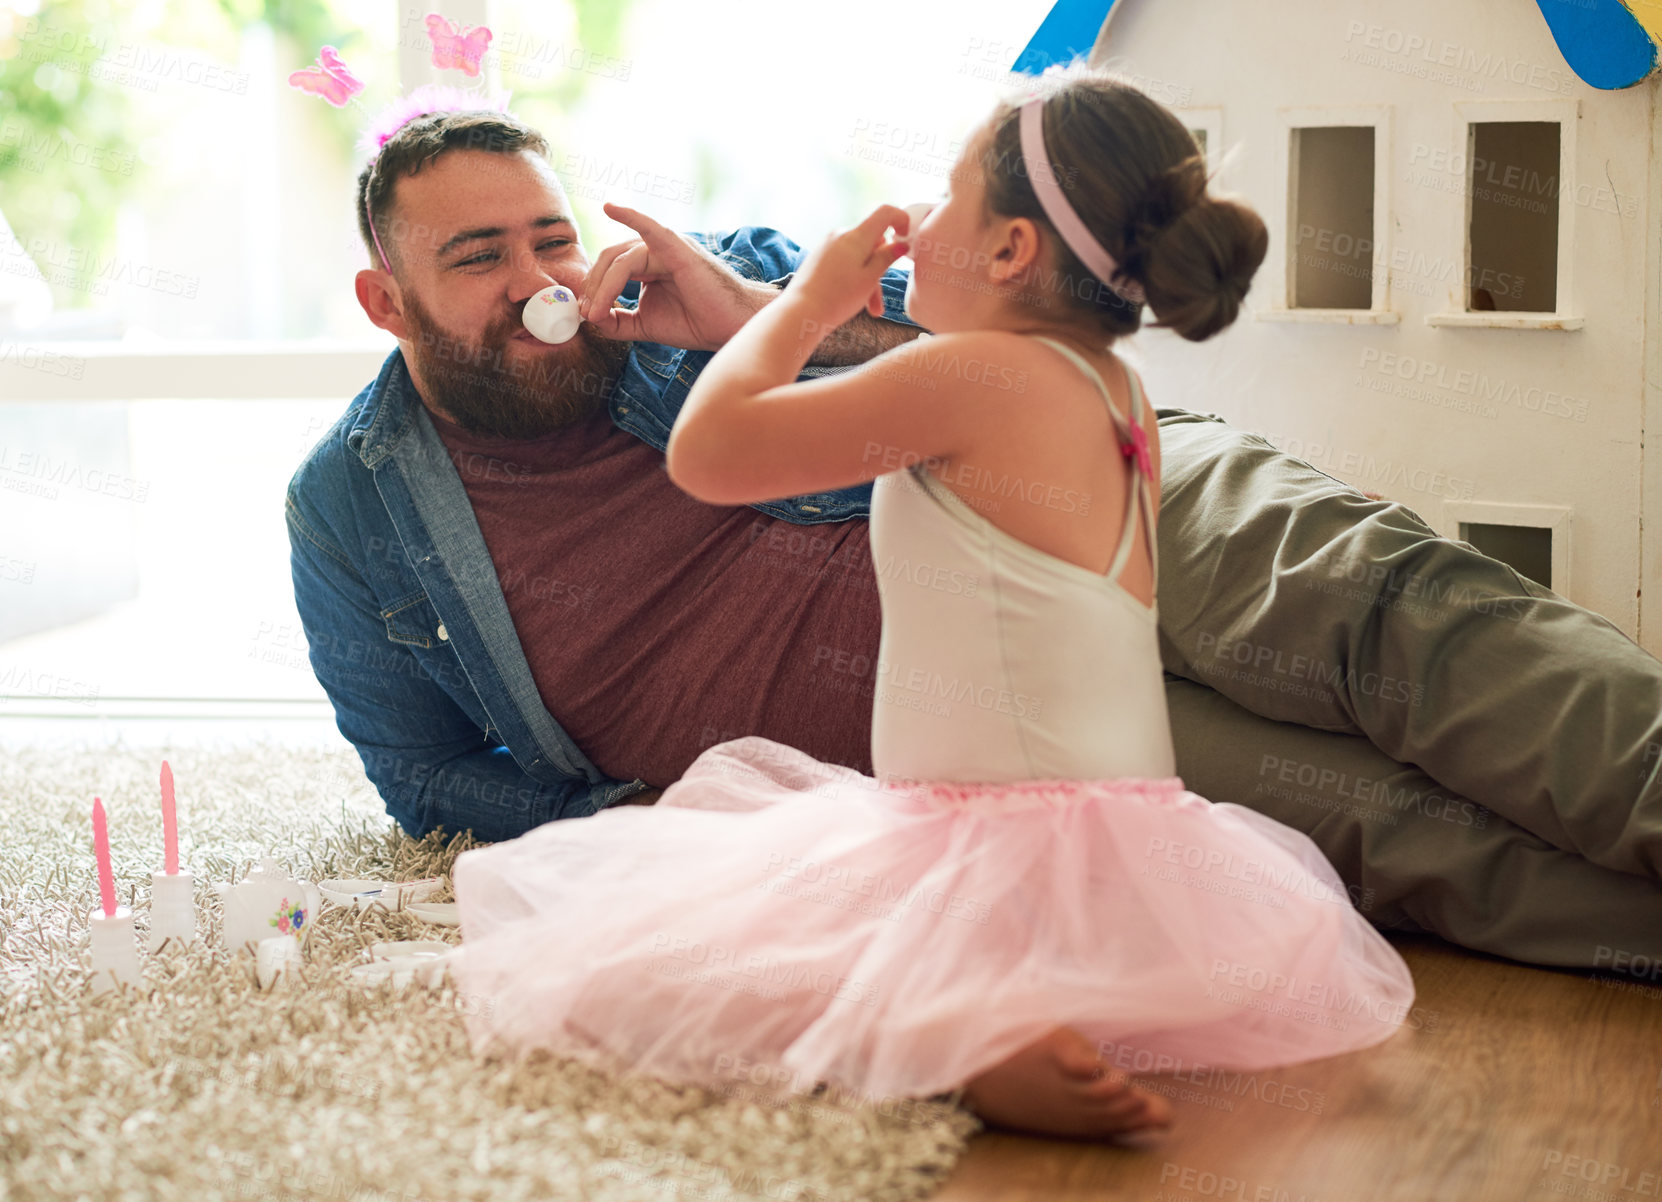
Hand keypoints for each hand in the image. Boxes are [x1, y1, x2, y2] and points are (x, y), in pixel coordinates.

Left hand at [578, 202, 775, 349]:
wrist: (730, 326)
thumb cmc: (697, 321)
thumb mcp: (646, 325)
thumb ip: (618, 322)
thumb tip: (591, 317)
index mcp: (647, 264)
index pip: (608, 268)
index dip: (593, 290)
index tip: (588, 315)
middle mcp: (654, 250)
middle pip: (609, 260)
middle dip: (594, 288)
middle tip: (589, 313)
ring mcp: (666, 246)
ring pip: (621, 259)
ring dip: (603, 285)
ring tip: (598, 311)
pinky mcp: (677, 248)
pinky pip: (650, 228)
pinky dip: (630, 215)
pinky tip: (610, 207)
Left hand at [789, 205, 911, 329]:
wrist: (801, 311)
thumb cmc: (838, 298)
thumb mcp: (870, 279)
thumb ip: (887, 257)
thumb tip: (900, 244)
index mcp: (856, 235)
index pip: (885, 212)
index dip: (900, 220)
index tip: (906, 239)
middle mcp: (841, 234)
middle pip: (872, 242)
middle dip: (880, 268)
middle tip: (879, 302)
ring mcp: (827, 244)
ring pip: (858, 256)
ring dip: (867, 279)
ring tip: (870, 310)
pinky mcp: (819, 256)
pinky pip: (844, 261)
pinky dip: (853, 278)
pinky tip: (852, 301)